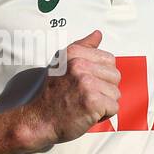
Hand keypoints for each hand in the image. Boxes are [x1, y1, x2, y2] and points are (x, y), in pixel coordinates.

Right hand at [20, 30, 119, 146]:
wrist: (38, 119)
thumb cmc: (51, 96)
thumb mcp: (62, 64)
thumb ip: (82, 48)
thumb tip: (97, 34)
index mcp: (74, 54)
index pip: (109, 59)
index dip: (102, 75)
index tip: (87, 83)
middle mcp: (80, 65)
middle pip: (115, 76)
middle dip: (105, 90)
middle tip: (85, 96)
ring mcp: (86, 83)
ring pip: (115, 93)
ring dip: (104, 103)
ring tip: (85, 105)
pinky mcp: (92, 101)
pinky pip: (113, 108)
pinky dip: (103, 115)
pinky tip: (88, 114)